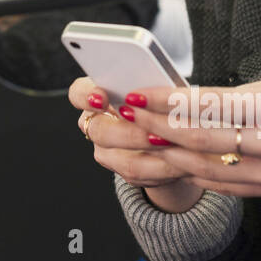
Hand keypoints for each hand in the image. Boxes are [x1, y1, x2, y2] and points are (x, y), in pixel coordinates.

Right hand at [68, 77, 202, 213]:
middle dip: (131, 134)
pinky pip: (140, 176)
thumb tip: (159, 87)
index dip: (86, 96)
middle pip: (100, 132)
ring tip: (176, 148)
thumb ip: (150, 85)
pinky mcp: (123, 170)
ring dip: (153, 156)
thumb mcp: (156, 84)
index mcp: (96, 94)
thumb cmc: (159, 96)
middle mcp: (95, 123)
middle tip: (156, 133)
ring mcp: (106, 150)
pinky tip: (182, 164)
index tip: (102, 99)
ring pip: (122, 161)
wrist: (168, 124)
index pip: (78, 93)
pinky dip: (163, 170)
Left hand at [118, 72, 260, 203]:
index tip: (137, 93)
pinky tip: (162, 161)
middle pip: (197, 139)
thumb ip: (245, 93)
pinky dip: (187, 172)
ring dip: (157, 153)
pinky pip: (221, 184)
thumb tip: (197, 97)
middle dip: (150, 126)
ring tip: (124, 139)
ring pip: (201, 167)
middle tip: (117, 113)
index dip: (166, 102)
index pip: (210, 106)